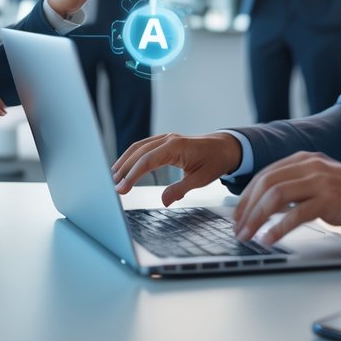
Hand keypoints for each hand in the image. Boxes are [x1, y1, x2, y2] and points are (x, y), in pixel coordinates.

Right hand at [111, 132, 242, 206]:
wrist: (225, 147)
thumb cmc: (214, 162)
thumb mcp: (201, 180)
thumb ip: (180, 189)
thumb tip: (163, 201)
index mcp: (175, 147)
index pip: (147, 161)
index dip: (132, 175)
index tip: (122, 189)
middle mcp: (168, 139)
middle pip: (139, 152)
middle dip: (124, 169)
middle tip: (115, 186)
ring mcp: (165, 138)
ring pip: (139, 147)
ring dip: (125, 160)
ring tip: (115, 176)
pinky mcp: (165, 141)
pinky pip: (144, 146)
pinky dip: (133, 156)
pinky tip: (127, 166)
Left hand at [231, 152, 340, 243]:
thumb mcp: (321, 182)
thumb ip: (297, 186)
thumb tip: (267, 204)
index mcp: (305, 159)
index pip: (266, 175)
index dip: (247, 196)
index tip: (237, 215)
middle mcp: (310, 166)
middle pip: (267, 184)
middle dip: (247, 209)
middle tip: (238, 229)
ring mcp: (320, 181)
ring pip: (277, 197)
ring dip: (257, 218)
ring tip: (248, 236)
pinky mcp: (329, 200)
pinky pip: (296, 214)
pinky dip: (278, 228)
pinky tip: (268, 239)